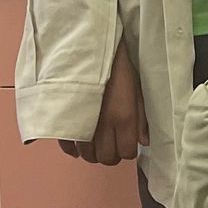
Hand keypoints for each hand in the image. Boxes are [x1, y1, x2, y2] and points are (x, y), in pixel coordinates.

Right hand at [62, 40, 145, 164]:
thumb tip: (144, 141)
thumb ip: (142, 119)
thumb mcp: (137, 91)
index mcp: (123, 118)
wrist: (90, 49)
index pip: (127, 152)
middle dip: (112, 154)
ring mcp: (80, 124)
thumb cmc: (117, 68)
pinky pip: (67, 146)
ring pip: (87, 155)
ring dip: (93, 152)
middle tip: (112, 143)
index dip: (128, 150)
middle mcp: (102, 126)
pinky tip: (80, 141)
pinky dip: (74, 148)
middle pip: (106, 158)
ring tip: (97, 142)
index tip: (127, 142)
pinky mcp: (62, 119)